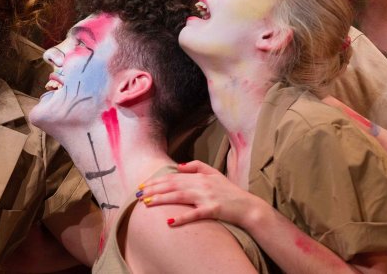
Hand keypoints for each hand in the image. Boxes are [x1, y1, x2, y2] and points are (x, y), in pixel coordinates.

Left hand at [136, 160, 261, 227]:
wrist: (248, 207)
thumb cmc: (230, 191)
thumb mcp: (214, 173)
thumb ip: (197, 166)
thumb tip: (179, 165)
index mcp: (199, 177)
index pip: (172, 177)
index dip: (156, 180)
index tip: (142, 185)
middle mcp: (201, 184)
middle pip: (172, 185)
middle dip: (153, 189)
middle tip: (138, 194)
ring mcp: (206, 197)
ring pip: (179, 197)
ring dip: (161, 200)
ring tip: (146, 203)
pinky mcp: (213, 210)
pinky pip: (195, 214)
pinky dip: (182, 218)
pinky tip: (169, 221)